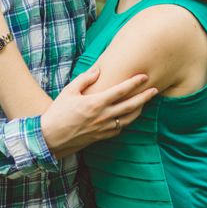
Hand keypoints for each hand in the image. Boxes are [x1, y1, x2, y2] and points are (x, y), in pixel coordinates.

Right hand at [41, 67, 158, 158]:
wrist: (50, 137)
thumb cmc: (58, 112)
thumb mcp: (69, 91)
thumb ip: (85, 79)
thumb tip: (99, 70)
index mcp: (96, 102)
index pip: (121, 90)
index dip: (134, 82)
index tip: (144, 76)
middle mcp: (103, 116)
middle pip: (131, 105)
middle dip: (145, 97)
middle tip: (155, 89)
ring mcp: (103, 128)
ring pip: (128, 119)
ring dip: (139, 110)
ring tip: (146, 102)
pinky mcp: (101, 137)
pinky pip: (119, 128)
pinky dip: (127, 121)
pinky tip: (129, 116)